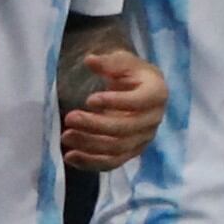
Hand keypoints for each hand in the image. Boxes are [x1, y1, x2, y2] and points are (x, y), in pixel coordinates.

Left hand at [59, 47, 166, 167]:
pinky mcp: (131, 152)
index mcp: (157, 93)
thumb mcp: (121, 63)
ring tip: (65, 136)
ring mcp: (143, 139)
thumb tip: (90, 60)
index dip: (116, 102)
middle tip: (69, 117)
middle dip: (95, 125)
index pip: (140, 102)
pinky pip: (112, 163)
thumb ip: (108, 63)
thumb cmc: (129, 74)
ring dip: (89, 144)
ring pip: (117, 148)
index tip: (89, 99)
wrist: (137, 91)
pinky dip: (90, 163)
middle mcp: (154, 119)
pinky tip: (70, 156)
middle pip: (126, 129)